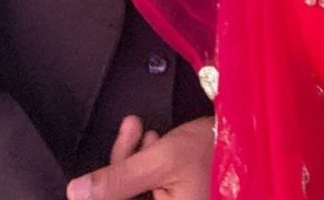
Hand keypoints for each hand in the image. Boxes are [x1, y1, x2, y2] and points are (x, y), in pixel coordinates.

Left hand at [66, 116, 213, 199]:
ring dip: (131, 160)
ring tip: (144, 130)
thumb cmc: (213, 150)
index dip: (103, 193)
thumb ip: (117, 179)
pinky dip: (143, 163)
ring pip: (130, 193)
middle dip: (120, 165)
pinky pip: (144, 188)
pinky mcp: (171, 199)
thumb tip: (75, 193)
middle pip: (121, 199)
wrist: (248, 136)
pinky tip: (153, 139)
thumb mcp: (163, 159)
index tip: (89, 178)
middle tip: (131, 130)